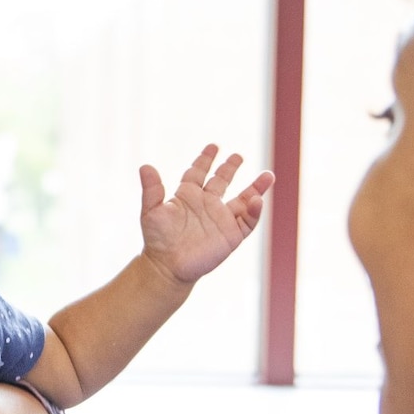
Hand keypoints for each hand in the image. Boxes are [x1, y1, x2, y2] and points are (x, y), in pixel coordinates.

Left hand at [138, 145, 273, 284]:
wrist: (167, 267)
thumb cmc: (157, 240)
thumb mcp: (151, 212)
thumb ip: (151, 189)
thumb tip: (145, 166)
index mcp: (188, 196)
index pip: (198, 172)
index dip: (205, 159)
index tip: (213, 146)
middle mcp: (207, 205)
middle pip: (222, 181)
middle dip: (230, 168)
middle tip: (238, 155)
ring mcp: (221, 220)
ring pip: (243, 200)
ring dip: (256, 188)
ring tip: (269, 175)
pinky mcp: (231, 236)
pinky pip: (248, 221)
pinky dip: (254, 211)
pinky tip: (257, 200)